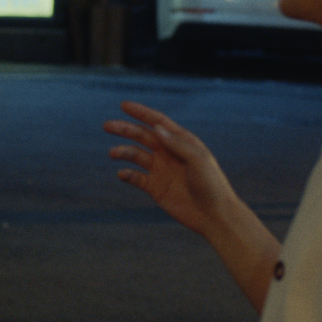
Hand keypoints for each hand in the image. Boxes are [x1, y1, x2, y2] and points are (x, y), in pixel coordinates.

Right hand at [103, 101, 242, 237]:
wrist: (214, 215)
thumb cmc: (212, 184)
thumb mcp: (198, 159)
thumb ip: (177, 143)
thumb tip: (156, 128)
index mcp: (181, 142)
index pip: (158, 122)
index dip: (141, 113)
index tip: (124, 105)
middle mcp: (169, 153)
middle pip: (143, 136)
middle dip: (125, 129)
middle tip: (107, 125)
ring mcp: (161, 170)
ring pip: (136, 155)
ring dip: (123, 152)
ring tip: (113, 153)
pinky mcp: (155, 188)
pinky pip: (136, 178)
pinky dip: (127, 174)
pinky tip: (122, 174)